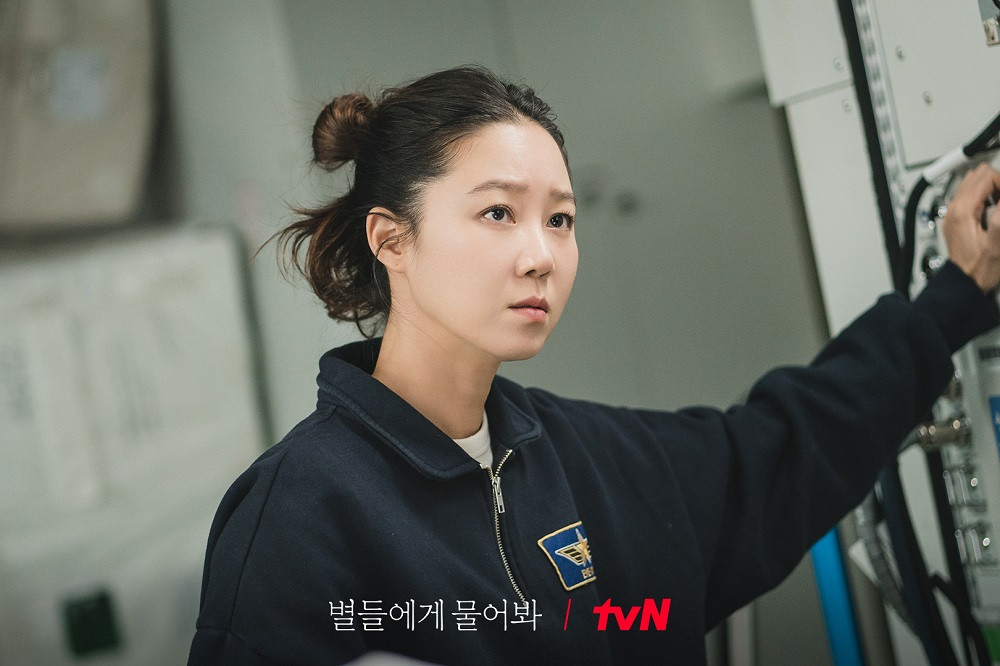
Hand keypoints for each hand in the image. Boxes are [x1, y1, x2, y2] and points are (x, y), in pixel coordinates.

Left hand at [943, 163, 999, 292]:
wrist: (965, 282)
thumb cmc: (980, 267)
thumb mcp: (999, 240)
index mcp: (963, 211)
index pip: (987, 176)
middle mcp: (954, 209)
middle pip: (978, 175)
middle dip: (998, 182)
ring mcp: (953, 213)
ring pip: (973, 183)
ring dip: (991, 187)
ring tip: (999, 204)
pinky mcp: (956, 219)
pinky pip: (970, 196)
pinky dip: (984, 196)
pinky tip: (992, 209)